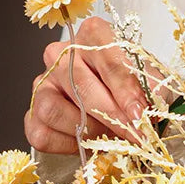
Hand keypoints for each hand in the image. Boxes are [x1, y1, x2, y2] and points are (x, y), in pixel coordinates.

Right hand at [24, 16, 160, 153]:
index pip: (105, 57)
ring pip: (52, 109)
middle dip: (110, 114)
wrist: (112, 112)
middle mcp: (61, 55)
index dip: (124, 88)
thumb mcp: (149, 85)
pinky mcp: (32, 114)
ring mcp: (43, 83)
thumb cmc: (130, 92)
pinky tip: (87, 143)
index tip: (139, 113)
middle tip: (133, 134)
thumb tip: (149, 107)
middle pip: (79, 84)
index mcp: (93, 37)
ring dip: (86, 129)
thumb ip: (152, 91)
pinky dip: (67, 146)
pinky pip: (42, 134)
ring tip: (109, 136)